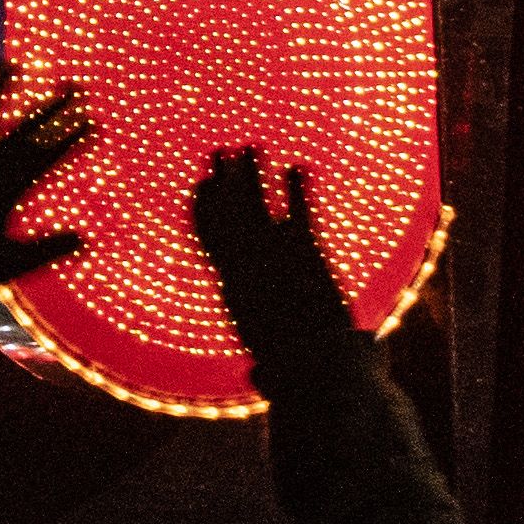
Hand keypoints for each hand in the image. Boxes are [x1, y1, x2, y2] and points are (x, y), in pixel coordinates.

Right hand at [187, 147, 358, 369]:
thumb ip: (264, 363)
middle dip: (223, 180)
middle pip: (230, 212)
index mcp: (233, 289)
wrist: (319, 370)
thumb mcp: (272, 369)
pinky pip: (299, 211)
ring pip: (258, 204)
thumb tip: (259, 376)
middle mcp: (247, 266)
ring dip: (254, 174)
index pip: (211, 238)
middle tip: (219, 152)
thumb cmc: (298, 376)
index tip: (204, 184)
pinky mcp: (308, 252)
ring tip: (252, 147)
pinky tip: (298, 166)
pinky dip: (298, 187)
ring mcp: (275, 255)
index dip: (206, 208)